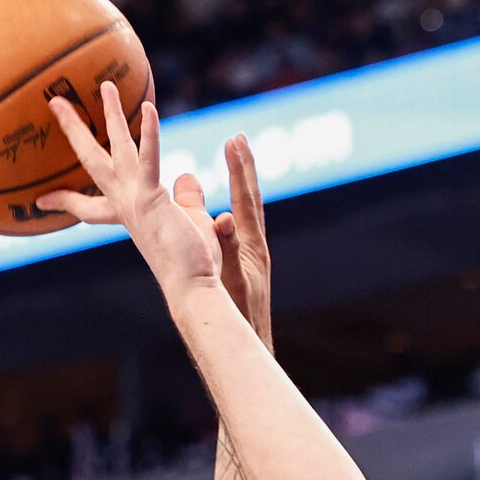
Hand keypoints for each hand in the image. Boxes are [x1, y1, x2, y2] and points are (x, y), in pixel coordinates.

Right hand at [35, 82, 226, 304]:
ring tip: (105, 85)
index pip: (88, 206)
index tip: (41, 199)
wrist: (193, 286)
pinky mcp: (152, 197)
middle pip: (91, 159)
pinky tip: (148, 108)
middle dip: (74, 129)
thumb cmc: (192, 264)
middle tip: (56, 103)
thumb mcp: (188, 223)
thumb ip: (186, 198)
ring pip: (116, 149)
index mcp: (126, 215)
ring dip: (111, 115)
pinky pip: (149, 159)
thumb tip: (187, 178)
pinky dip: (149, 134)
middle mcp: (124, 205)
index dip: (64, 201)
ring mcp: (134, 199)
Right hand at [211, 131, 273, 350]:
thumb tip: (224, 219)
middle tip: (239, 138)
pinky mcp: (247, 264)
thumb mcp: (229, 281)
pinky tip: (225, 206)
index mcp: (252, 246)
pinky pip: (239, 226)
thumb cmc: (238, 317)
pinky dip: (234, 206)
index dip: (239, 169)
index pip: (245, 199)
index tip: (233, 140)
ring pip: (247, 211)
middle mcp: (255, 245)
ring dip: (241, 183)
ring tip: (235, 159)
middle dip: (244, 167)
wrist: (252, 341)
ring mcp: (252, 254)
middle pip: (250, 197)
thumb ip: (226, 250)